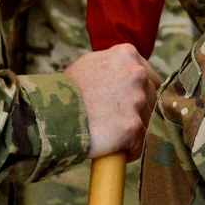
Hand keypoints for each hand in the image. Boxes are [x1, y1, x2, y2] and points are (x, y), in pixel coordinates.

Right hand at [66, 44, 159, 160]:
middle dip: (139, 111)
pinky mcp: (134, 126)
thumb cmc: (67, 90)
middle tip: (118, 121)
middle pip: (151, 98)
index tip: (130, 103)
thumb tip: (128, 73)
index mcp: (127, 55)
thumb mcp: (90, 64)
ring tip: (112, 134)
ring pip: (147, 121)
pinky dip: (130, 149)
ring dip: (133, 130)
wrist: (53, 113)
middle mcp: (136, 74)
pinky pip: (140, 143)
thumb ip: (115, 65)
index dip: (141, 92)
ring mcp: (136, 100)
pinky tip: (115, 148)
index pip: (149, 76)